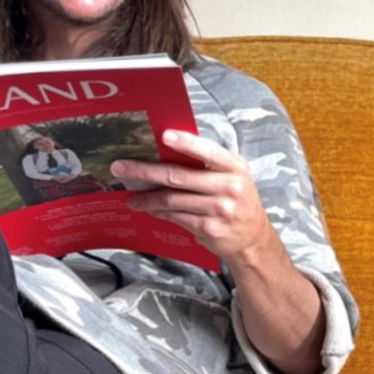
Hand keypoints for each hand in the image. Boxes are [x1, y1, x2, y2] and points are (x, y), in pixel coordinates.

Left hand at [111, 129, 269, 261]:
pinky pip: (176, 217)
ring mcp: (219, 209)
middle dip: (145, 171)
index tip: (164, 136)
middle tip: (121, 168)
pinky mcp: (209, 228)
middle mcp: (229, 187)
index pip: (208, 152)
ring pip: (172, 200)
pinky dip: (159, 212)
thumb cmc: (238, 200)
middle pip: (179, 176)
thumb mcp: (234, 176)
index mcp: (235, 167)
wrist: (253, 237)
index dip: (186, 143)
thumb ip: (209, 164)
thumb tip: (167, 152)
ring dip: (147, 198)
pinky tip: (150, 209)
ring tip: (132, 197)